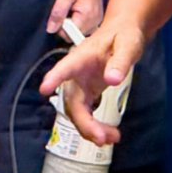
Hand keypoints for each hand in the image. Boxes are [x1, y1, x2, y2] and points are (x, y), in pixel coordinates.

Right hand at [37, 18, 146, 146]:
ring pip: (77, 112)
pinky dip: (94, 126)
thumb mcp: (128, 44)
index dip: (54, 78)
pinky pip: (85, 114)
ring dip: (90, 129)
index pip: (65, 67)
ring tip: (111, 137)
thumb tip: (112, 79)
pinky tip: (107, 134)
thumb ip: (121, 62)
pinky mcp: (86, 93)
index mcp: (81, 56)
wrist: (124, 34)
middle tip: (100, 138)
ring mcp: (79, 85)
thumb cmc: (123, 35)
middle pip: (71, 101)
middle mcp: (75, 73)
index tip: (44, 88)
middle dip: (84, 123)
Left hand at [47, 0, 110, 34]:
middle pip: (74, 35)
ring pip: (78, 32)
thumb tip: (51, 30)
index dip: (61, 25)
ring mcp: (97, 21)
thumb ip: (58, 13)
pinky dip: (78, 20)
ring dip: (72, 22)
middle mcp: (95, 22)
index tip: (63, 11)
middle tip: (67, 7)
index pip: (69, 35)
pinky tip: (78, 8)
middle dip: (67, 25)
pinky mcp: (97, 18)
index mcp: (87, 17)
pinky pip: (83, 27)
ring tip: (73, 6)